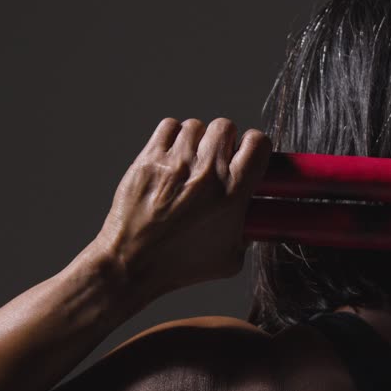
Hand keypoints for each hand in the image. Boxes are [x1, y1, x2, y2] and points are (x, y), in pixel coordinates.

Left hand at [88, 117, 271, 300]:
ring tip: (191, 162)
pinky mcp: (149, 158)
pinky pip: (169, 127)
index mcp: (232, 192)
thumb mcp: (229, 259)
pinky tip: (172, 156)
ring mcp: (175, 162)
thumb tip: (253, 222)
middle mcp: (205, 172)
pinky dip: (173, 137)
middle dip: (225, 142)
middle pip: (226, 127)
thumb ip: (247, 235)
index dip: (256, 148)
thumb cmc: (178, 265)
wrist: (132, 262)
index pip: (258, 143)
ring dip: (197, 140)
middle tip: (217, 161)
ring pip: (196, 125)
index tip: (249, 158)